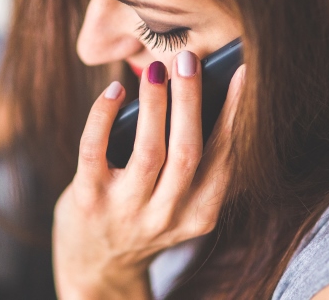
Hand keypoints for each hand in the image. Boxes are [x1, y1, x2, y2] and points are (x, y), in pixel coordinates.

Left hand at [53, 51, 245, 298]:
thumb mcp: (178, 204)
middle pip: (188, 152)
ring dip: (154, 104)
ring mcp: (126, 210)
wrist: (96, 268)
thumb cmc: (141, 218)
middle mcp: (166, 216)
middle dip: (191, 101)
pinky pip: (95, 151)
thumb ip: (190, 165)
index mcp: (198, 215)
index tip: (240, 74)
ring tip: (156, 69)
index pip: (223, 158)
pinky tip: (114, 91)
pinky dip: (103, 116)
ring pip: (148, 151)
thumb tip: (196, 92)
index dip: (233, 114)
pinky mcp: (88, 201)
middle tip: (189, 59)